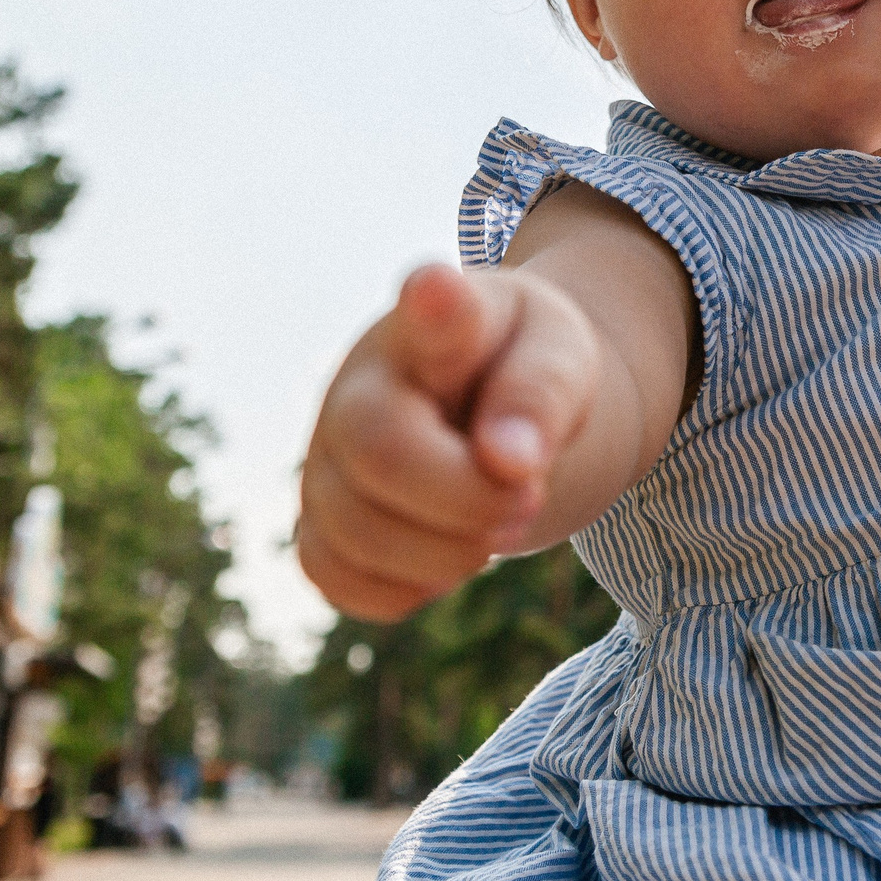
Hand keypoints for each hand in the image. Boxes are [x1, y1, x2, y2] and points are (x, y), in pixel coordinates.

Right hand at [296, 263, 597, 621]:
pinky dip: (404, 590)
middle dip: (470, 501)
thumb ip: (542, 394)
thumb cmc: (524, 368)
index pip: (431, 311)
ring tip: (497, 524)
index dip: (436, 308)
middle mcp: (355, 385)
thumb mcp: (561, 356)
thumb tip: (509, 461)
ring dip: (448, 556)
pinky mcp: (319, 519)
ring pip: (354, 534)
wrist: (495, 404)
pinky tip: (446, 553)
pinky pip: (334, 577)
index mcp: (432, 324)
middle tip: (528, 498)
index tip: (439, 290)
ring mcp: (325, 456)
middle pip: (381, 455)